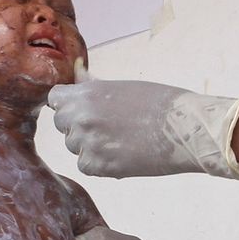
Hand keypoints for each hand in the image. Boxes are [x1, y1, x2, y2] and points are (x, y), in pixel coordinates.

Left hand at [48, 72, 238, 178]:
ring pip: (74, 147)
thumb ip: (93, 86)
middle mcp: (81, 118)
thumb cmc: (160, 102)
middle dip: (77, 125)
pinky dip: (99, 163)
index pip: (55, 99)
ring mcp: (88, 144)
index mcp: (85, 94)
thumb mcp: (122, 87)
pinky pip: (86, 166)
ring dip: (89, 145)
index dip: (66, 103)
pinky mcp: (100, 167)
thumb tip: (77, 72)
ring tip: (118, 140)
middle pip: (61, 124)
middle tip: (105, 126)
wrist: (184, 128)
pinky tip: (120, 155)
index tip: (78, 108)